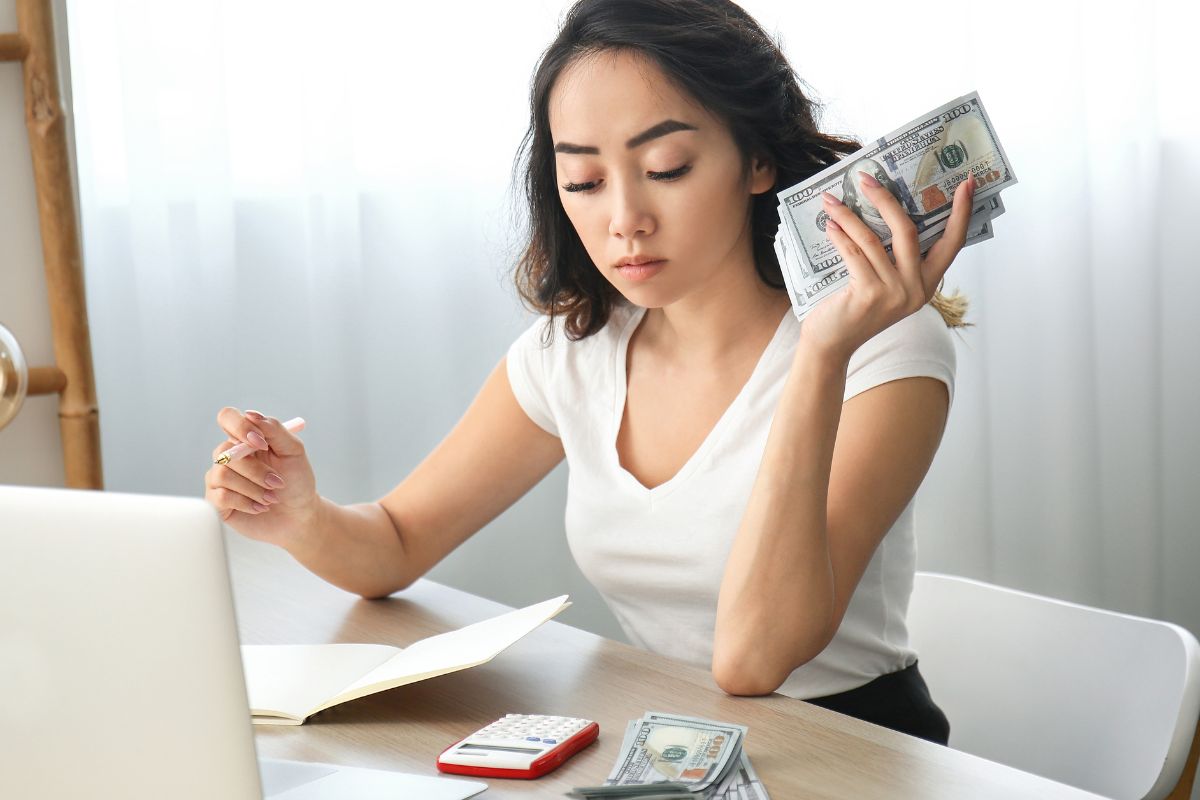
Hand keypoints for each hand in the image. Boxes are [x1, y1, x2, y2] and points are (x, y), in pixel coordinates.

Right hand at [203, 408, 319, 546]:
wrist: (299, 515)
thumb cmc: (297, 482)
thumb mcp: (293, 451)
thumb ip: (275, 430)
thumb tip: (251, 414)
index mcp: (245, 439)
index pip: (227, 418)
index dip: (240, 427)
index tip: (261, 444)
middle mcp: (228, 456)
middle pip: (225, 452)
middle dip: (256, 470)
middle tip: (277, 483)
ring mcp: (220, 478)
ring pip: (223, 474)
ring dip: (254, 488)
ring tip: (271, 498)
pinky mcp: (216, 502)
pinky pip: (221, 496)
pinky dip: (246, 502)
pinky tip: (260, 507)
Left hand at [798, 172, 974, 361]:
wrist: (832, 344)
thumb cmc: (856, 308)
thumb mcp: (885, 283)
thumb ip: (892, 258)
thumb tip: (883, 210)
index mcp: (927, 283)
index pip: (952, 243)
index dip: (962, 213)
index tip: (967, 183)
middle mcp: (916, 289)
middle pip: (908, 231)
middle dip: (886, 199)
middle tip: (866, 178)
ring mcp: (894, 293)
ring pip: (874, 240)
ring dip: (849, 215)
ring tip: (831, 200)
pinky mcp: (869, 296)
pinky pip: (854, 254)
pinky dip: (840, 236)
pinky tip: (828, 225)